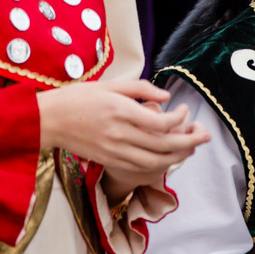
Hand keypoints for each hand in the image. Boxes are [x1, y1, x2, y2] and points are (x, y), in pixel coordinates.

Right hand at [38, 79, 208, 192]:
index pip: (161, 122)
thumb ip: (140, 89)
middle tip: (205, 136)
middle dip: (190, 142)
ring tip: (191, 149)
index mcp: (121, 111)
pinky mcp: (109, 160)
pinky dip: (158, 165)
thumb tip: (166, 97)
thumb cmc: (78, 98)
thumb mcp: (109, 85)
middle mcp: (120, 134)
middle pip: (164, 145)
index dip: (179, 118)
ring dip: (178, 157)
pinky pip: (139, 168)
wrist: (49, 120)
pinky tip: (167, 158)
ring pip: (155, 162)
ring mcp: (114, 150)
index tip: (184, 109)